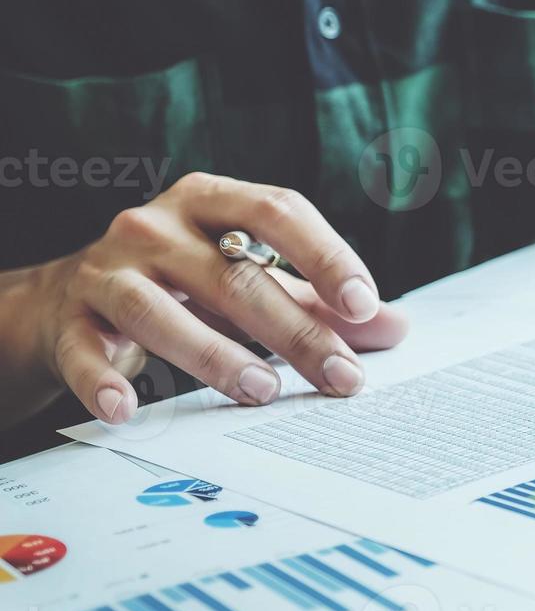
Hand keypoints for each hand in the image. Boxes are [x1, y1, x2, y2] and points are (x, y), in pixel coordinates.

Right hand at [4, 173, 408, 424]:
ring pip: (162, 311)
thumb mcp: (248, 278)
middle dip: (294, 330)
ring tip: (263, 391)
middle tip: (339, 376)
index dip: (324, 254)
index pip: (277, 210)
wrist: (62, 302)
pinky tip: (128, 411)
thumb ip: (317, 301)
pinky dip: (104, 381)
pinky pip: (84, 352)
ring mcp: (106, 270)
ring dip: (216, 356)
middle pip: (232, 275)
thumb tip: (395, 326)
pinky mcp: (67, 320)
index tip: (362, 304)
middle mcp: (154, 224)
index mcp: (209, 199)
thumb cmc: (179, 284)